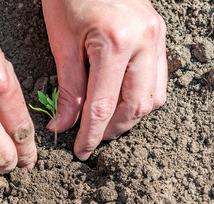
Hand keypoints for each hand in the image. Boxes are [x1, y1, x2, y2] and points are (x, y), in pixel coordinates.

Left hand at [42, 0, 166, 159]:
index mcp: (116, 43)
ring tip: (106, 123)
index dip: (91, 134)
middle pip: (135, 106)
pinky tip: (122, 101)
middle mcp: (144, 41)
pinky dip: (140, 97)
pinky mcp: (158, 36)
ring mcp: (156, 37)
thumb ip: (68, 88)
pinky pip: (157, 79)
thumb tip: (64, 124)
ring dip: (129, 116)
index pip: (103, 105)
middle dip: (112, 129)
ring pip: (152, 97)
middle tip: (92, 138)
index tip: (81, 150)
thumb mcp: (63, 44)